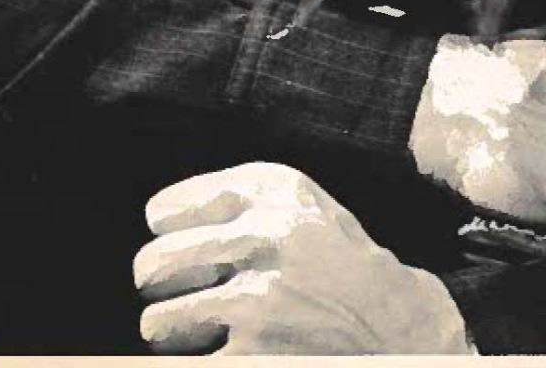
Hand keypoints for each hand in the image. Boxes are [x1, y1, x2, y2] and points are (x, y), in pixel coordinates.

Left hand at [133, 162, 471, 354]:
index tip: (177, 243)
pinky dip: (190, 362)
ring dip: (170, 334)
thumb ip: (239, 197)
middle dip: (156, 286)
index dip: (165, 234)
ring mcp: (257, 302)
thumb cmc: (336, 261)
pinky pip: (179, 366)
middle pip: (151, 266)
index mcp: (271, 194)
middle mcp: (263, 239)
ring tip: (197, 330)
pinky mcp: (253, 356)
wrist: (394, 323)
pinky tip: (219, 352)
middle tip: (178, 294)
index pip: (164, 211)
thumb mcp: (301, 204)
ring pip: (156, 323)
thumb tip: (156, 218)